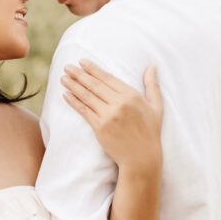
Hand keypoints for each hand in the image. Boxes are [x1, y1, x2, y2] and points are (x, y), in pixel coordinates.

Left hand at [61, 59, 162, 175]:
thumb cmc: (150, 132)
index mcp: (131, 96)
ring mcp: (108, 116)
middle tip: (67, 67)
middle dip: (79, 74)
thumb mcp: (156, 106)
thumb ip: (152, 85)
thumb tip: (152, 66)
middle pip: (94, 85)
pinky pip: (84, 111)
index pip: (108, 78)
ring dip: (73, 86)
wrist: (142, 157)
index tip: (82, 62)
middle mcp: (119, 104)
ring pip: (87, 97)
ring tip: (63, 78)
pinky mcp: (100, 128)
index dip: (93, 69)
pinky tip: (66, 95)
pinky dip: (74, 102)